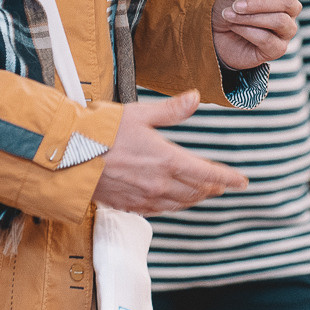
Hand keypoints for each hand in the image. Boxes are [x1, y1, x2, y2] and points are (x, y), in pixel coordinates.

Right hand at [94, 89, 247, 215]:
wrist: (67, 156)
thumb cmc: (100, 132)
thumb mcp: (139, 114)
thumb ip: (171, 110)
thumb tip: (194, 98)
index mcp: (167, 160)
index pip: (208, 173)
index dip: (228, 177)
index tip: (243, 181)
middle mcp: (159, 183)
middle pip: (196, 191)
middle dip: (212, 188)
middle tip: (223, 185)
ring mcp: (143, 197)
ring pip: (179, 203)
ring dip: (194, 198)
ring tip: (202, 194)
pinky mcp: (127, 204)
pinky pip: (158, 210)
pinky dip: (172, 206)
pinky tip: (171, 202)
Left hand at [213, 0, 300, 70]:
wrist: (218, 33)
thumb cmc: (232, 9)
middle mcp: (289, 9)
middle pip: (287, 1)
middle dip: (259, 2)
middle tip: (236, 5)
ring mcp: (286, 30)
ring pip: (278, 21)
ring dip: (249, 18)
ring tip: (229, 15)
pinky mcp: (278, 49)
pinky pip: (267, 39)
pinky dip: (247, 31)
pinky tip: (234, 27)